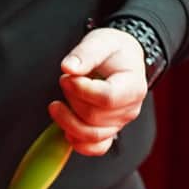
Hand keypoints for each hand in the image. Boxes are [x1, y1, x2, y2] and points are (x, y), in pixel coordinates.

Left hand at [49, 27, 148, 155]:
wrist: (123, 59)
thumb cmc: (113, 50)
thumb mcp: (100, 41)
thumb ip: (85, 54)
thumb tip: (68, 68)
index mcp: (133, 86)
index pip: (107, 98)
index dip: (82, 91)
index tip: (67, 77)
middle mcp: (130, 109)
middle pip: (94, 117)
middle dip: (72, 100)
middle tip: (65, 80)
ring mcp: (120, 123)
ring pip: (92, 135)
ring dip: (67, 121)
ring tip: (56, 104)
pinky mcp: (109, 131)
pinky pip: (96, 147)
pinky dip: (77, 142)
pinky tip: (64, 129)